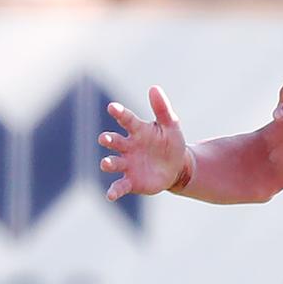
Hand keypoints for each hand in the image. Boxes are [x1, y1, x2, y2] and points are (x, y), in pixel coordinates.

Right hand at [99, 85, 187, 199]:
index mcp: (138, 131)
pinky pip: (119, 186)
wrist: (176, 167)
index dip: (120, 113)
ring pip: (113, 162)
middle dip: (108, 140)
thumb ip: (162, 109)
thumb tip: (154, 87)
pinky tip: (110, 196)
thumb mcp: (171, 126)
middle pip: (114, 142)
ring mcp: (127, 164)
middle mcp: (128, 147)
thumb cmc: (170, 143)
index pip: (127, 120)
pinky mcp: (130, 181)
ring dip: (108, 162)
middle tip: (105, 138)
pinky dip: (113, 191)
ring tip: (106, 163)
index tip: (113, 107)